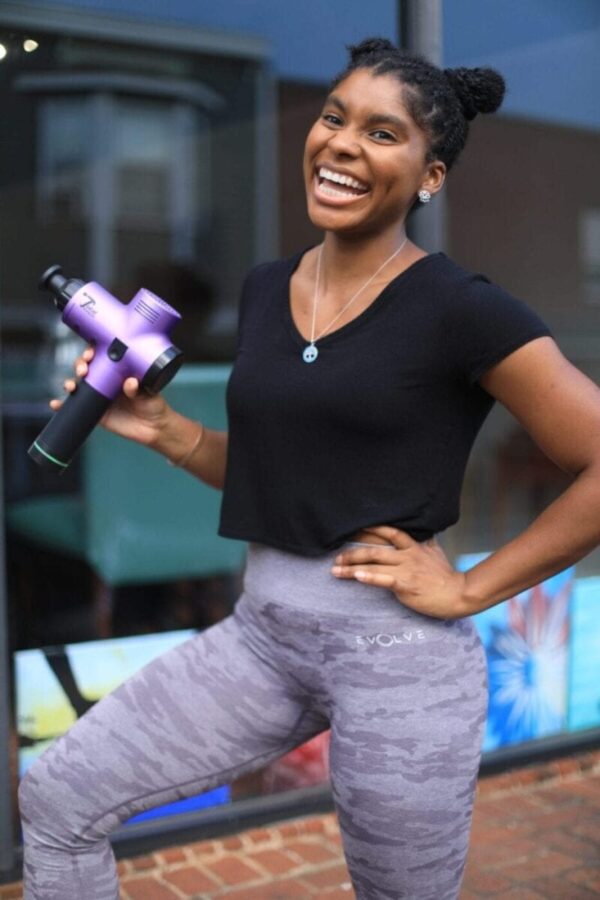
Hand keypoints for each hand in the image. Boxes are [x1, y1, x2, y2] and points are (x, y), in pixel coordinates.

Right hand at [49, 345, 170, 446]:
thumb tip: (130, 383)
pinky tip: (56, 404)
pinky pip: (75, 407)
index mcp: (118, 371)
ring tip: (72, 386)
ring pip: (78, 385)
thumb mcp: (149, 393)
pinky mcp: (95, 412)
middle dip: (80, 365)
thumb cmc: (154, 405)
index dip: (92, 351)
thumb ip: (138, 388)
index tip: (92, 354)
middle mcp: (105, 381)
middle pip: (85, 367)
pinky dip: (62, 405)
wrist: (154, 429)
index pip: (101, 356)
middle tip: (84, 370)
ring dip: (70, 382)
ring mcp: (99, 396)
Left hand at [331, 525, 468, 618]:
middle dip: (352, 553)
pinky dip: (369, 578)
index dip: (369, 529)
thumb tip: (422, 532)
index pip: (388, 532)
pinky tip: (357, 577)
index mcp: (413, 546)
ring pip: (374, 564)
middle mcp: (408, 555)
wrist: (459, 593)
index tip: (351, 529)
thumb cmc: (445, 575)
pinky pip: (385, 580)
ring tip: (336, 570)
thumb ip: (424, 542)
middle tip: (336, 557)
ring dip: (352, 567)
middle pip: (374, 549)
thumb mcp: (435, 552)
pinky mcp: (406, 585)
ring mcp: (406, 570)